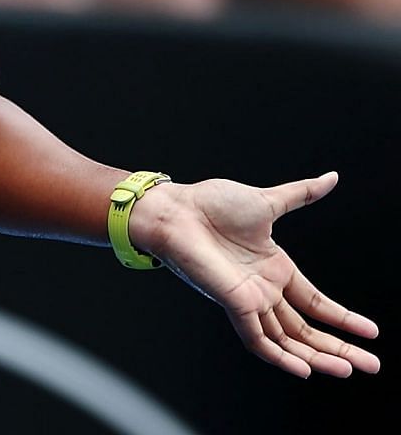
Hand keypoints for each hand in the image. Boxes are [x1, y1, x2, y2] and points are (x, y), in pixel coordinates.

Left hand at [133, 173, 380, 377]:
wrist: (176, 209)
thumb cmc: (210, 203)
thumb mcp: (268, 201)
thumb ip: (301, 194)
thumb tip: (331, 178)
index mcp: (274, 268)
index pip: (315, 303)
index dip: (343, 318)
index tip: (372, 331)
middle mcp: (264, 289)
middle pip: (307, 329)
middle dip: (340, 347)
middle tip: (372, 365)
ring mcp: (249, 299)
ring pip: (288, 340)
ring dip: (320, 357)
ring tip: (350, 369)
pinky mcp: (234, 303)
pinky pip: (259, 340)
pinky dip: (280, 357)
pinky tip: (305, 370)